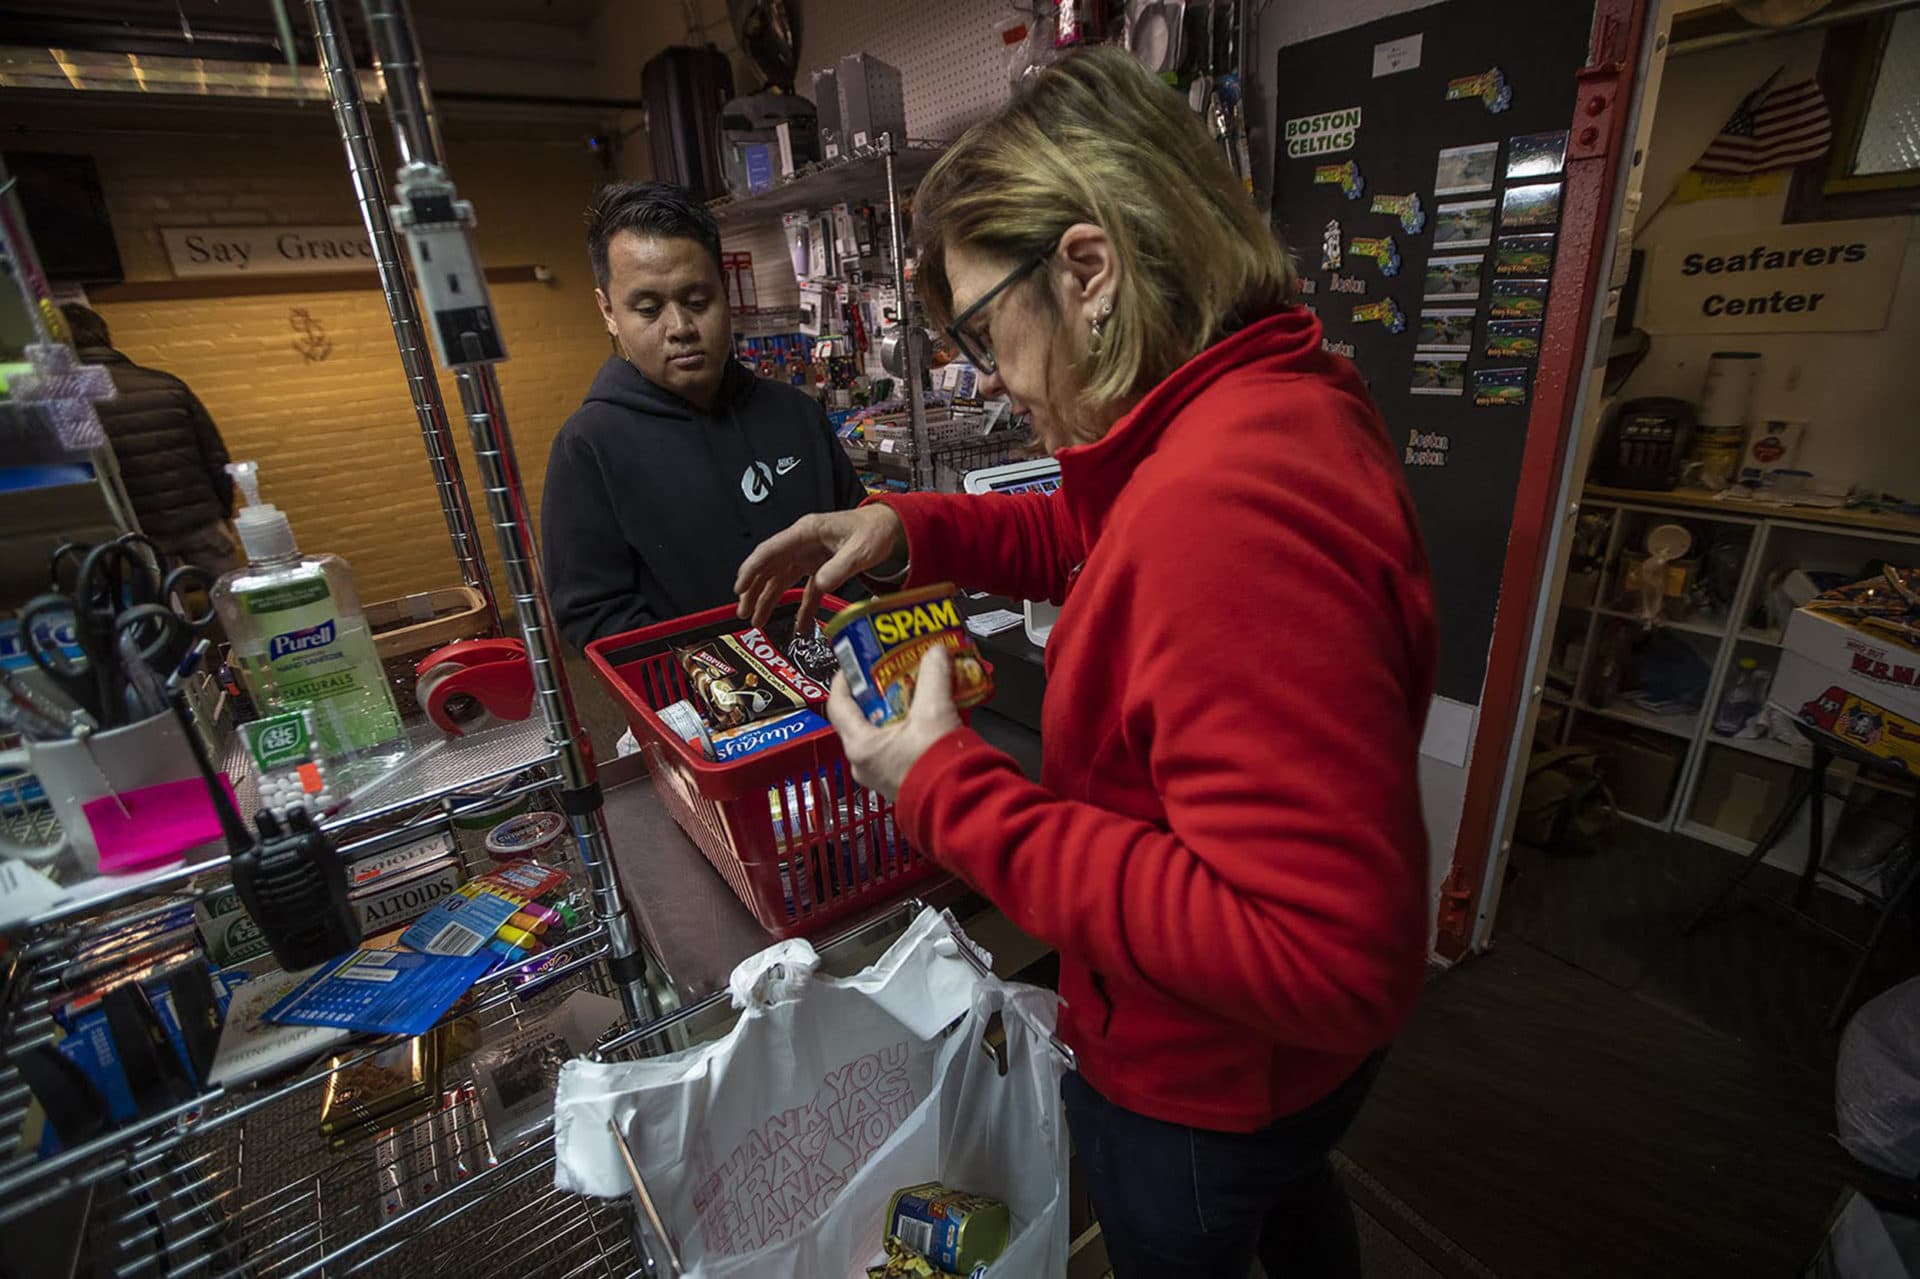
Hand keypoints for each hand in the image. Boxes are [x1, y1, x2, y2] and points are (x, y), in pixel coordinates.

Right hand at [735, 505, 905, 631]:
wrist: (890, 527)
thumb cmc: (874, 531)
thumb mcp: (861, 549)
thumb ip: (840, 566)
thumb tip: (821, 584)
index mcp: (807, 532)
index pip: (770, 550)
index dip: (752, 569)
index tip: (739, 588)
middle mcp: (803, 543)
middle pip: (770, 567)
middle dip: (754, 590)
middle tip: (743, 612)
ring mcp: (810, 556)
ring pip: (782, 579)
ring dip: (769, 599)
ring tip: (756, 621)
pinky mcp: (821, 568)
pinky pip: (806, 590)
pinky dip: (801, 608)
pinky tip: (798, 626)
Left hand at [826, 645, 961, 801]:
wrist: (963, 806)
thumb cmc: (938, 766)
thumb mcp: (935, 711)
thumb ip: (934, 676)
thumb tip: (936, 651)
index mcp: (861, 746)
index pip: (838, 705)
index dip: (845, 679)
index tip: (856, 662)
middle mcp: (865, 763)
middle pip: (861, 717)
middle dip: (878, 691)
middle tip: (892, 671)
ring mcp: (882, 775)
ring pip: (882, 732)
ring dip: (897, 709)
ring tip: (914, 689)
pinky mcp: (902, 781)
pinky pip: (897, 746)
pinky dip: (909, 727)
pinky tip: (928, 714)